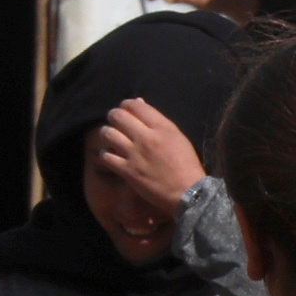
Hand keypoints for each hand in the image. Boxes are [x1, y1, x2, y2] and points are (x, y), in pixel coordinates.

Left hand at [90, 98, 205, 230]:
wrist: (189, 193)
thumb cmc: (187, 165)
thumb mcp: (178, 137)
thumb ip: (157, 121)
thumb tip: (139, 103)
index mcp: (162, 127)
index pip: (134, 105)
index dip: (126, 105)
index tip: (127, 112)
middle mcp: (147, 137)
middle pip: (117, 116)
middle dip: (114, 117)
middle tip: (116, 124)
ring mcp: (135, 154)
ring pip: (108, 133)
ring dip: (107, 135)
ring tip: (112, 140)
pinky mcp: (128, 170)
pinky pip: (106, 156)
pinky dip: (106, 154)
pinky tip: (111, 156)